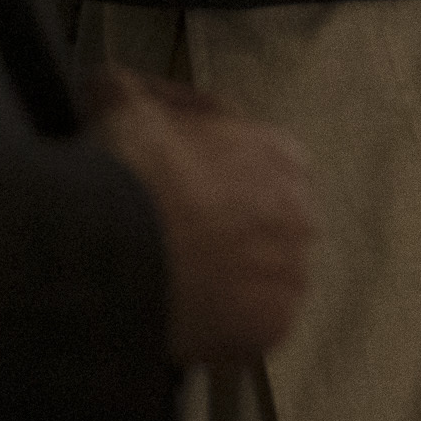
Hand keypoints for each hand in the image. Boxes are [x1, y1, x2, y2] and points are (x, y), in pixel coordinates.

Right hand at [94, 67, 317, 366]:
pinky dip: (220, 329)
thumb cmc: (132, 166)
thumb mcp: (124, 101)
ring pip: (261, 282)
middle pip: (265, 228)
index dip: (214, 179)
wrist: (119, 243)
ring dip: (228, 284)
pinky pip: (247, 331)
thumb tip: (123, 88)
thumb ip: (136, 94)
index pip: (258, 166)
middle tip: (175, 244)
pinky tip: (182, 321)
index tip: (179, 192)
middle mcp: (301, 216)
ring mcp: (290, 277)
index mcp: (282, 157)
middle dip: (227, 234)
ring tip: (175, 287)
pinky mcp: (269, 329)